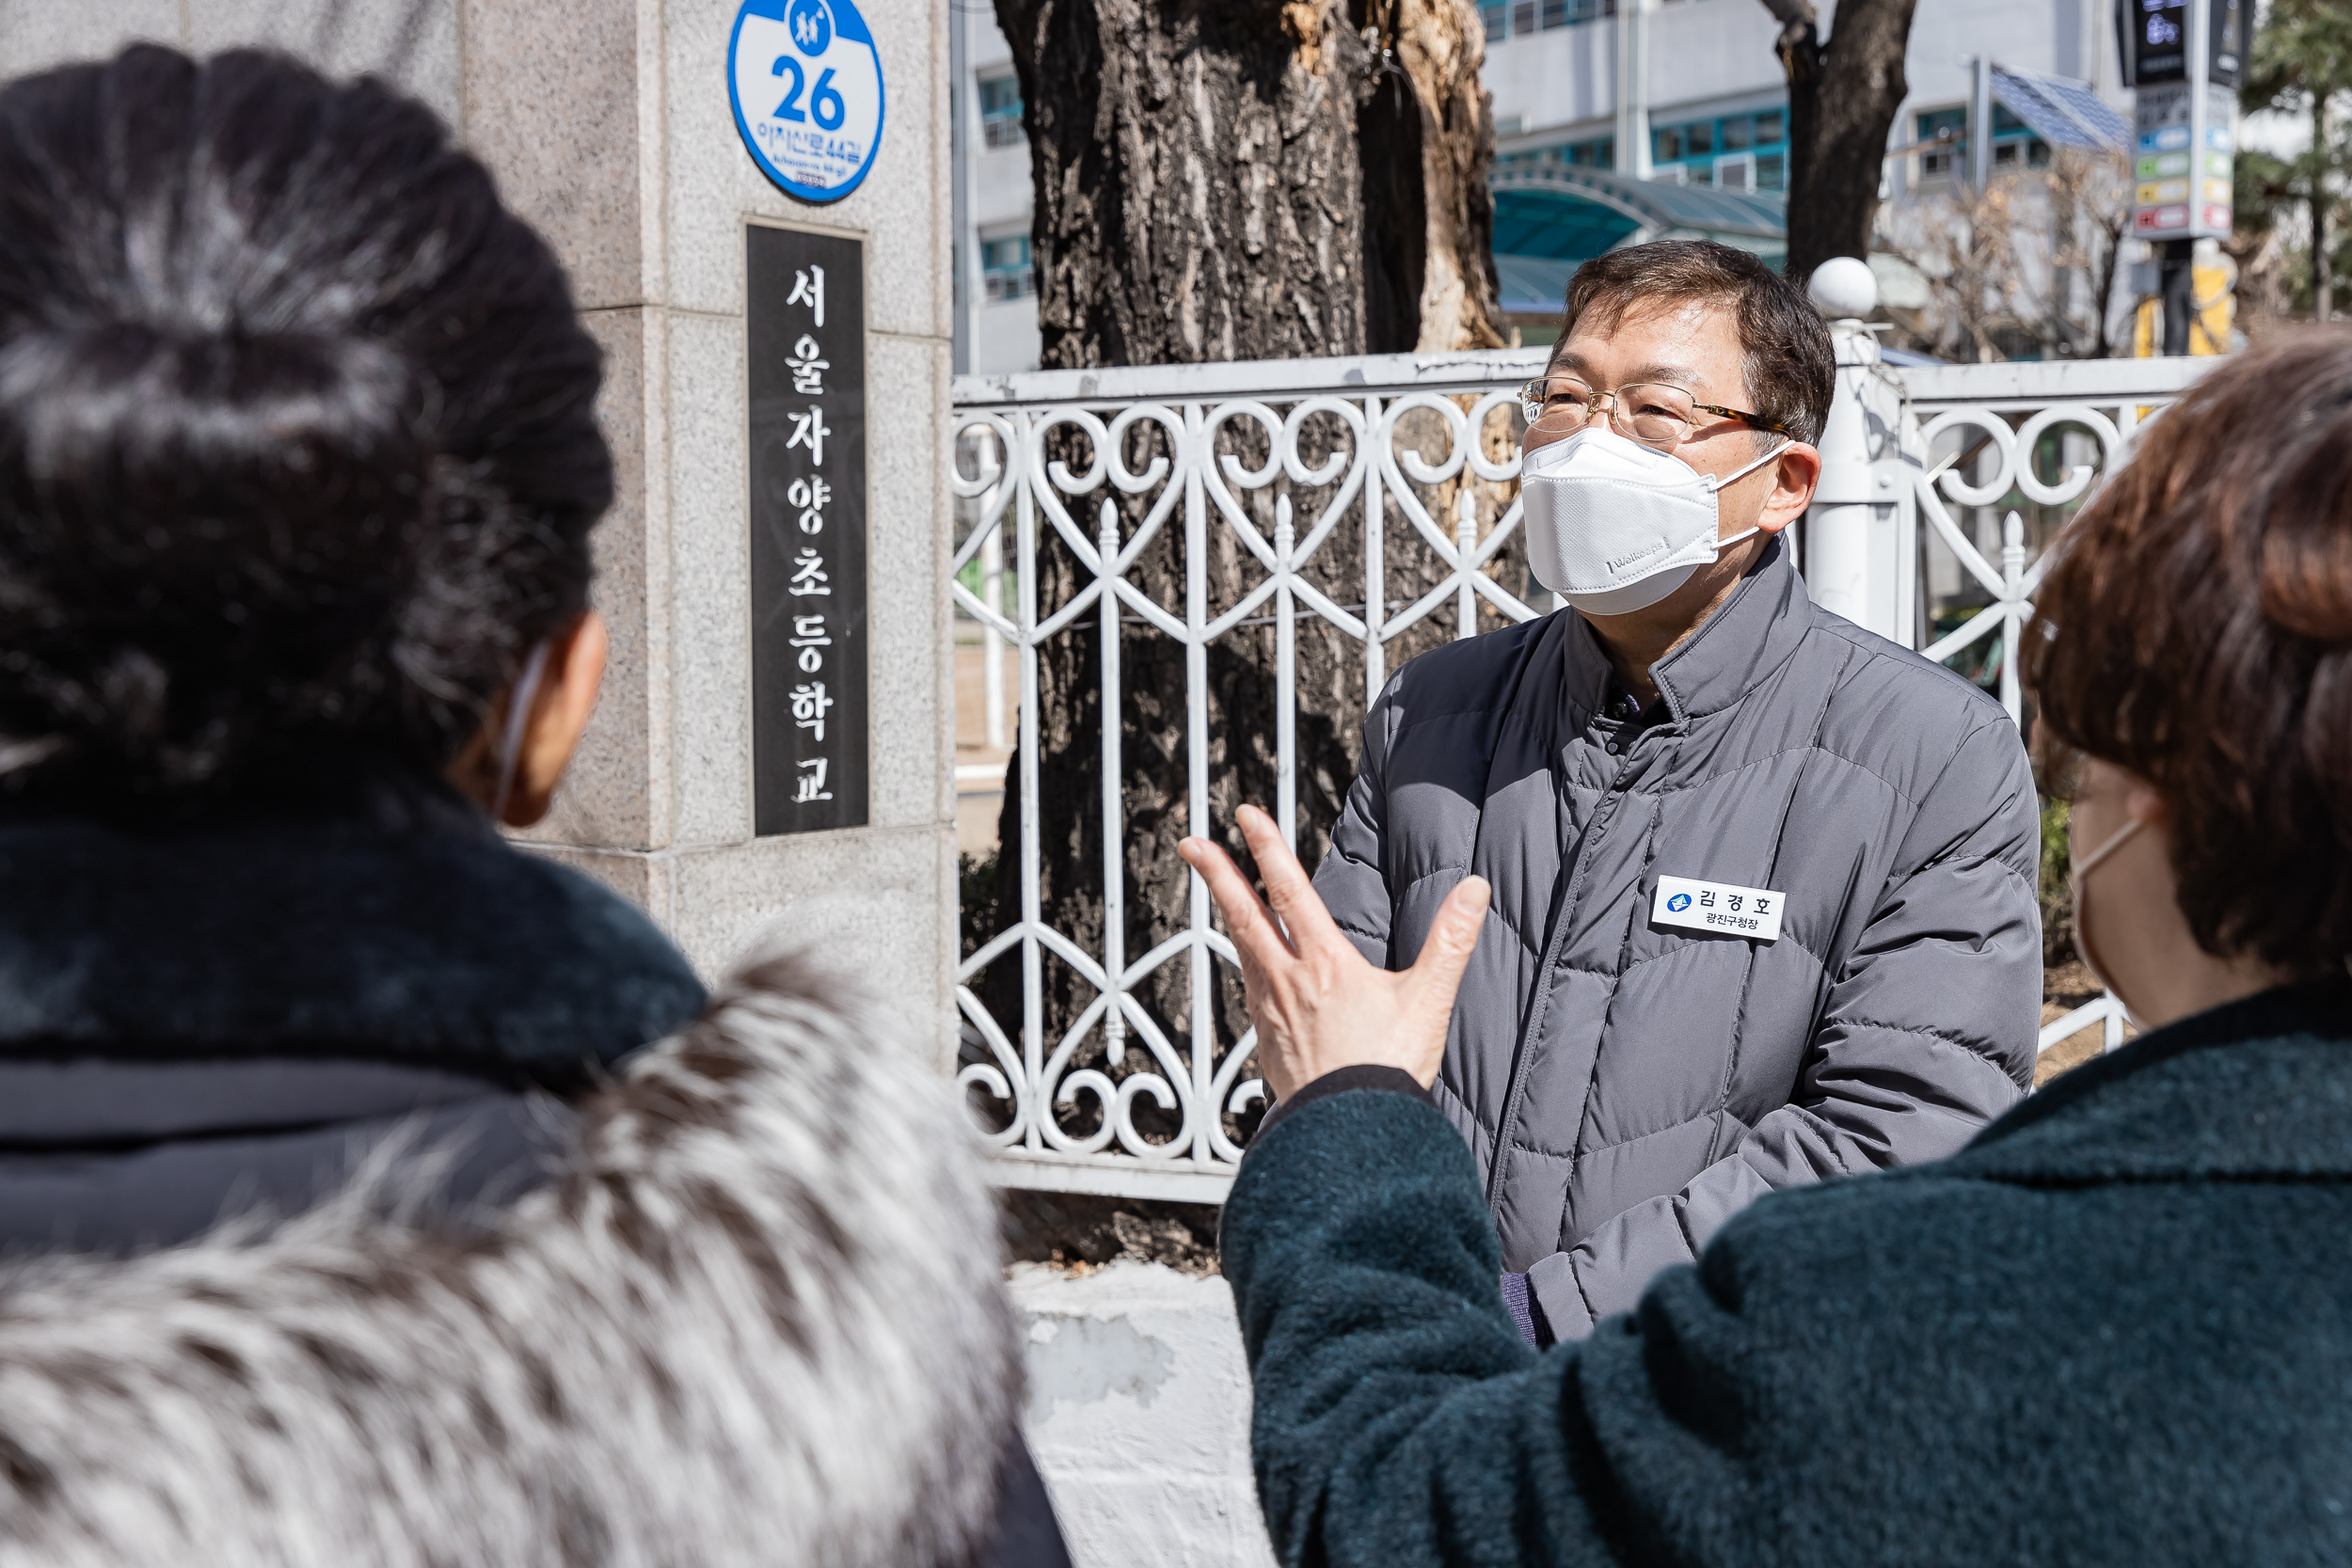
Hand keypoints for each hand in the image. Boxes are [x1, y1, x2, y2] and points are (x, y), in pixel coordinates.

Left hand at [1177, 805, 1490, 1102]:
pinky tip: (1250, 968)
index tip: (1246, 816)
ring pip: (1243, 950)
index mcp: (1325, 964)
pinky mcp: (1268, 1040)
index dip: (1267, 849)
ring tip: (1216, 892)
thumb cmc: (1387, 1070)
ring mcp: (1272, 1011)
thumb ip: (1450, 941)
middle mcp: (1288, 982)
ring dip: (1228, 914)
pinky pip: (1251, 991)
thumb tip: (1473, 891)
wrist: (1351, 1132)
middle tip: (1191, 843)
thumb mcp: (1428, 999)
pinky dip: (1246, 966)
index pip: (1290, 892)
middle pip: (1245, 915)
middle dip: (1218, 873)